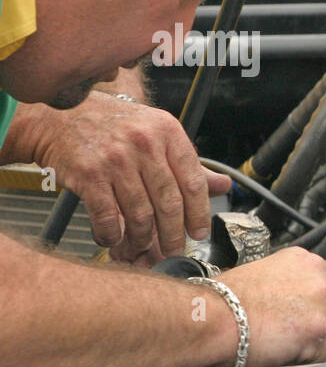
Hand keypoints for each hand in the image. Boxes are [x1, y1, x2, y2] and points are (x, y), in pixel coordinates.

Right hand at [21, 93, 230, 262]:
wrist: (59, 115)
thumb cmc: (112, 125)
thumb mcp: (156, 133)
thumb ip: (188, 162)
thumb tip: (224, 185)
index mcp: (167, 131)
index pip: (194, 181)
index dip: (199, 213)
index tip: (199, 233)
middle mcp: (144, 143)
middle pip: (169, 202)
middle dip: (173, 234)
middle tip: (173, 251)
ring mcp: (116, 159)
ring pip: (141, 214)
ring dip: (142, 239)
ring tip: (142, 248)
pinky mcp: (89, 174)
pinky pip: (108, 216)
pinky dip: (112, 235)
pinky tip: (113, 239)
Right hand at [220, 247, 325, 366]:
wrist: (212, 317)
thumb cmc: (226, 302)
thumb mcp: (269, 276)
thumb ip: (298, 286)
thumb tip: (309, 305)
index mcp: (308, 263)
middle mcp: (319, 279)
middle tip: (324, 343)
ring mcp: (322, 303)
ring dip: (323, 348)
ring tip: (295, 348)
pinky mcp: (317, 329)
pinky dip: (310, 361)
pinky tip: (289, 354)